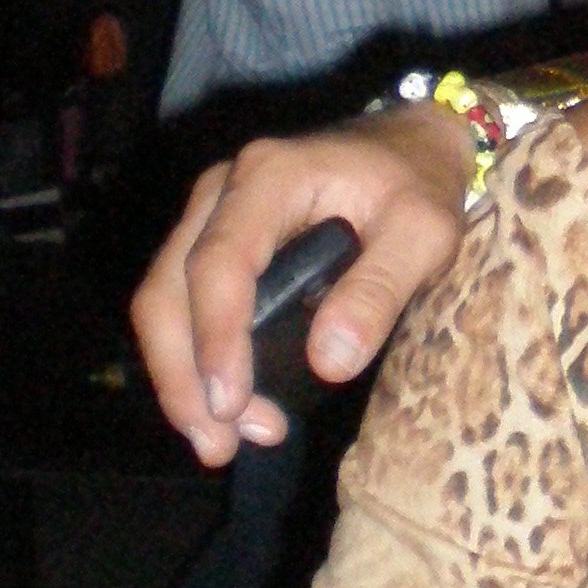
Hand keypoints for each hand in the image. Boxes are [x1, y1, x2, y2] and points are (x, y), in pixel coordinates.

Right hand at [132, 106, 477, 464]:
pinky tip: (224, 408)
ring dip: (181, 377)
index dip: (216, 338)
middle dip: (185, 376)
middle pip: (168, 289)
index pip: (220, 263)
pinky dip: (192, 359)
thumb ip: (381, 288)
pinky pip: (181, 302)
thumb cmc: (419, 183)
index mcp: (270, 177)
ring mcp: (210, 213)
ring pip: (163, 301)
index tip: (231, 405)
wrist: (410, 144)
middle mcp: (222, 190)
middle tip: (223, 444)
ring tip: (223, 441)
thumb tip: (328, 361)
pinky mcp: (213, 239)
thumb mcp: (424, 232)